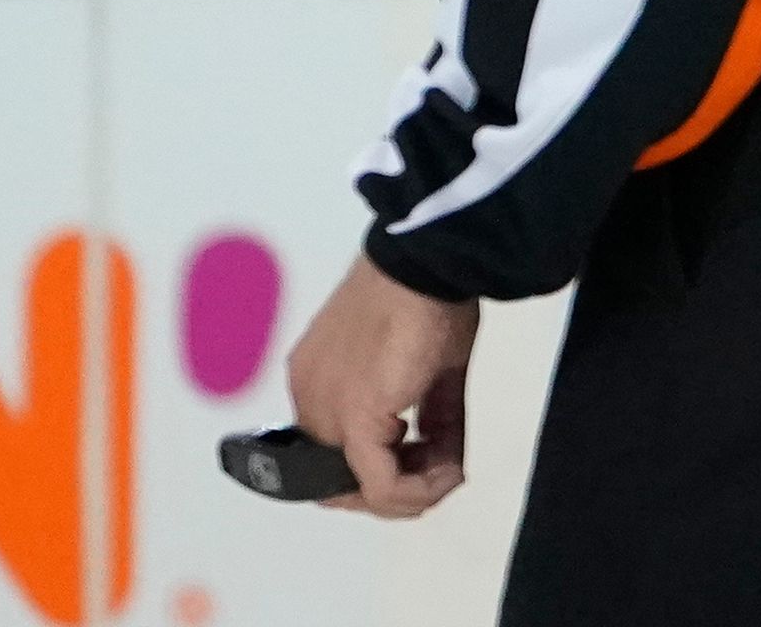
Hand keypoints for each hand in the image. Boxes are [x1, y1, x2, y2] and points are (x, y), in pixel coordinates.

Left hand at [283, 252, 478, 518]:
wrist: (424, 264)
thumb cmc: (429, 295)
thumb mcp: (432, 367)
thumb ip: (430, 416)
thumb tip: (445, 460)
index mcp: (317, 379)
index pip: (336, 449)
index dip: (382, 466)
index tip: (428, 458)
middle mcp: (310, 401)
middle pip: (341, 479)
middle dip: (395, 489)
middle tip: (440, 475)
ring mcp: (328, 413)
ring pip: (359, 491)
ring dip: (412, 495)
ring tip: (450, 474)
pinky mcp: (355, 420)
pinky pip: (382, 485)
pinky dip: (419, 492)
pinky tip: (449, 474)